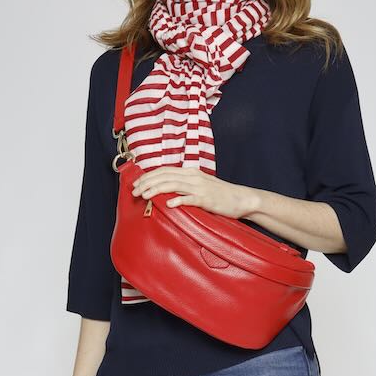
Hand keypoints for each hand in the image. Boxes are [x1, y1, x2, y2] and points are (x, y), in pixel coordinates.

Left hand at [130, 166, 253, 219]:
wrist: (241, 199)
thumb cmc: (220, 195)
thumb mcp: (200, 186)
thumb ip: (185, 185)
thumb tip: (167, 190)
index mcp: (190, 172)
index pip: (164, 170)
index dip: (148, 176)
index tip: (136, 184)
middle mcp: (193, 177)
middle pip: (165, 176)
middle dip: (147, 183)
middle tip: (134, 192)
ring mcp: (200, 187)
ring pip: (173, 185)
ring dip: (156, 190)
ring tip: (144, 196)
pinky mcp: (207, 199)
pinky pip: (190, 198)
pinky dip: (178, 200)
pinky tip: (169, 204)